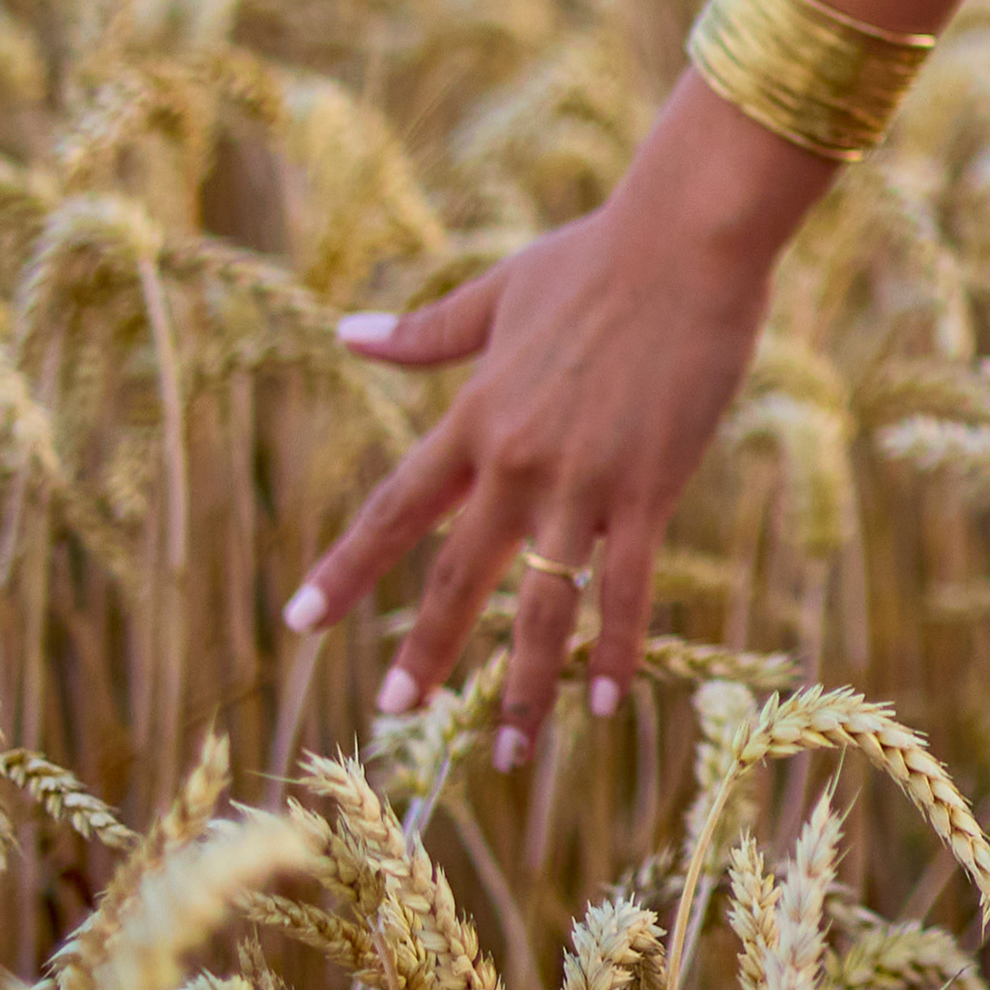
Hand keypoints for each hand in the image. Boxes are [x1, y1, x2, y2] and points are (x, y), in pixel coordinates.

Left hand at [285, 84, 824, 763]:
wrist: (688, 239)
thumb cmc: (599, 254)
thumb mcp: (500, 292)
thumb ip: (426, 333)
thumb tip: (345, 334)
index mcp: (476, 417)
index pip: (395, 511)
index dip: (347, 570)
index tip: (301, 621)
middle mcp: (516, 462)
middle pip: (456, 577)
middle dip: (422, 651)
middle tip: (393, 711)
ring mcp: (583, 482)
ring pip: (541, 607)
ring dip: (521, 685)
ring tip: (508, 751)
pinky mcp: (649, 488)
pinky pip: (627, 590)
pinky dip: (615, 651)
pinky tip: (607, 704)